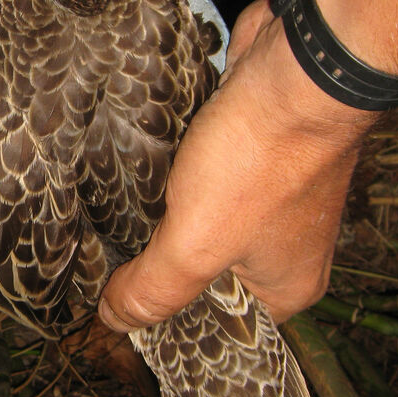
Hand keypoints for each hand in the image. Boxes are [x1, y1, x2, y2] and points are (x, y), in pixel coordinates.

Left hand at [99, 0, 375, 330]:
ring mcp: (269, 198)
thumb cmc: (258, 162)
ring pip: (199, 223)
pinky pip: (199, 182)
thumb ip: (154, 287)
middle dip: (156, 264)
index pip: (216, 327)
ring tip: (105, 223)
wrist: (296, 69)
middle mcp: (282, 248)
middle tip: (101, 263)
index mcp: (284, 286)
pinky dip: (169, 180)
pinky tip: (129, 181)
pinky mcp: (249, 156)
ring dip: (159, 219)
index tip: (117, 309)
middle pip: (204, 274)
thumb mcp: (195, 244)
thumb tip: (115, 319)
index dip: (166, 321)